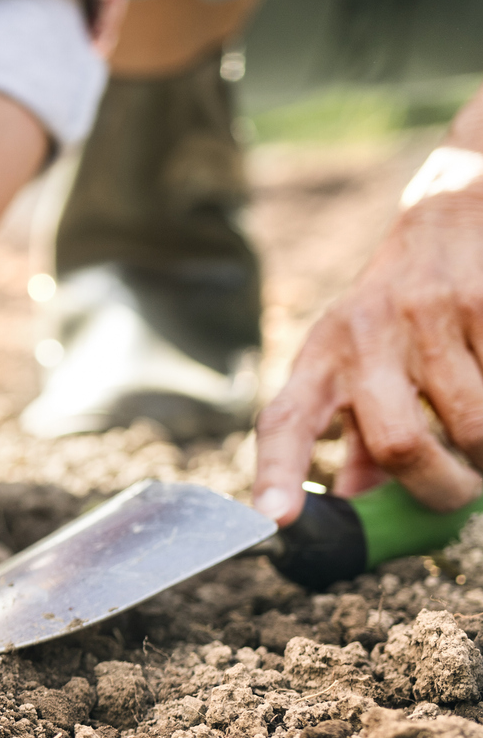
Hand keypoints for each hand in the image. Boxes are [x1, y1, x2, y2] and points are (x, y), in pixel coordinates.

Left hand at [253, 99, 482, 522]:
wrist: (453, 218)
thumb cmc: (399, 316)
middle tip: (457, 494)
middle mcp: (362, 336)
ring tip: (480, 441)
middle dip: (438, 489)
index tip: (276, 520)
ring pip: (473, 428)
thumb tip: (359, 508)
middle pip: (399, 443)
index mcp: (321, 359)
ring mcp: (424, 317)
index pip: (285, 423)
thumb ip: (358, 439)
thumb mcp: (359, 366)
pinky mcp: (481, 303)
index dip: (278, 474)